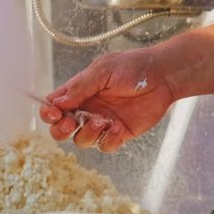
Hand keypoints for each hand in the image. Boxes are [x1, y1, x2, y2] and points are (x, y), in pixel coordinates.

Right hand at [39, 48, 176, 151]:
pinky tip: (118, 128)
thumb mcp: (103, 71)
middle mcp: (87, 108)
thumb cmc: (134, 66)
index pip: (54, 106)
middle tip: (70, 123)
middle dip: (61, 130)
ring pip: (81, 141)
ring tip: (103, 121)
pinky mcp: (119, 133)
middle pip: (61, 129)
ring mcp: (102, 123)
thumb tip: (57, 102)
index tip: (54, 113)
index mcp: (79, 92)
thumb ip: (79, 87)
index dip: (49, 112)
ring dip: (87, 133)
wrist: (164, 76)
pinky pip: (104, 146)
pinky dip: (108, 140)